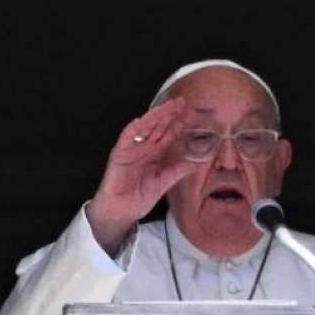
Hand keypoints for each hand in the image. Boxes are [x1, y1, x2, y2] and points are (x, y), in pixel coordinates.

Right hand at [87, 97, 196, 253]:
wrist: (121, 212)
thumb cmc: (138, 199)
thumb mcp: (162, 184)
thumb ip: (176, 172)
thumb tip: (195, 164)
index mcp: (155, 155)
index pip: (168, 135)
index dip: (179, 124)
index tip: (192, 115)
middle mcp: (144, 148)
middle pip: (159, 127)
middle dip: (170, 114)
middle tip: (183, 102)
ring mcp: (132, 149)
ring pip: (145, 127)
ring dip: (156, 116)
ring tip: (168, 107)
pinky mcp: (119, 153)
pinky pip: (127, 137)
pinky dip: (134, 128)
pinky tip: (144, 119)